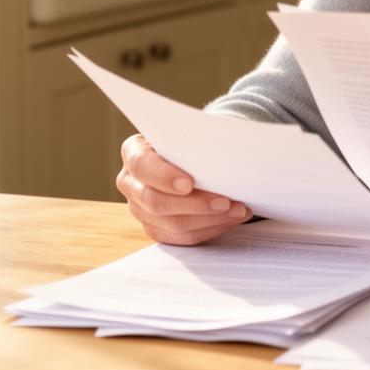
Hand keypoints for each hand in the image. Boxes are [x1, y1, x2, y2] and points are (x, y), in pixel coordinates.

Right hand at [116, 133, 252, 244]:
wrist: (183, 154)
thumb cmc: (184, 140)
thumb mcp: (184, 132)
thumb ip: (191, 141)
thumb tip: (222, 151)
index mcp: (133, 153)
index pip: (141, 166)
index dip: (164, 177)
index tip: (189, 184)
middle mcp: (131, 184)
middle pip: (156, 202)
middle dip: (195, 204)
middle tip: (225, 202)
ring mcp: (141, 210)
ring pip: (172, 224)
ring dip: (210, 219)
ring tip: (238, 210)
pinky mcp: (156, 229)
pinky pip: (182, 237)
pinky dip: (210, 228)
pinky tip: (230, 218)